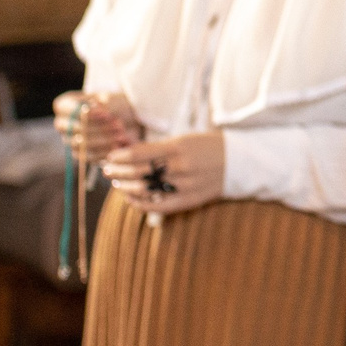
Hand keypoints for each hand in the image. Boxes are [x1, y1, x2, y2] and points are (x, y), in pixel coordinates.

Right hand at [53, 91, 140, 166]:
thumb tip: (100, 108)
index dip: (88, 114)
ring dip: (104, 141)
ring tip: (122, 136)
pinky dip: (105, 151)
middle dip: (99, 128)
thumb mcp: (112, 100)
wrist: (123, 119)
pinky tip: (119, 146)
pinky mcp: (80, 155)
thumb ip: (105, 104)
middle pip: (74, 129)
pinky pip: (89, 157)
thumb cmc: (113, 105)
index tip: (107, 114)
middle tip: (119, 126)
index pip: (68, 110)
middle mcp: (62, 124)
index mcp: (64, 105)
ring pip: (81, 144)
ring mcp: (69, 141)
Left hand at [102, 131, 225, 212]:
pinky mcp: (189, 200)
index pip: (139, 153)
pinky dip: (140, 203)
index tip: (110, 156)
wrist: (238, 162)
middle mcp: (180, 167)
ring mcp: (185, 186)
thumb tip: (128, 153)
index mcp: (179, 148)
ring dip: (126, 186)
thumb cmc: (208, 146)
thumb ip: (158, 147)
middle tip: (107, 169)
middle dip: (118, 171)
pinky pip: (158, 206)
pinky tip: (130, 198)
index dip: (120, 156)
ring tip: (116, 182)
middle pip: (139, 172)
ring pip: (146, 190)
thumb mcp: (184, 139)